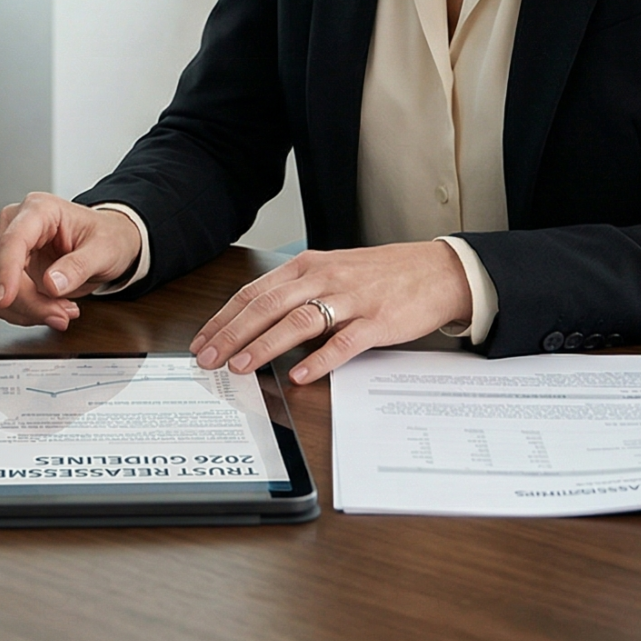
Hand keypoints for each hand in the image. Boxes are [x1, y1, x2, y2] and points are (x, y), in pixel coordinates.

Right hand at [0, 193, 142, 330]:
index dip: (6, 271)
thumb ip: (78, 266)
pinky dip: (22, 313)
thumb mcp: (104, 250)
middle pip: (0, 269)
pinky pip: (0, 300)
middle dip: (28, 301)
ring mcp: (9, 249)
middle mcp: (16, 225)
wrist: (109, 242)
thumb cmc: (107, 236)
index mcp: (39, 210)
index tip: (6, 298)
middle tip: (62, 314)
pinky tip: (49, 310)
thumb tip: (51, 284)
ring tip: (62, 311)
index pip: (12, 240)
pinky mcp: (8, 271)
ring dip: (26, 309)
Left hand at [188, 241, 471, 384]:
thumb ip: (299, 292)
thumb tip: (258, 323)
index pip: (255, 292)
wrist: (437, 271)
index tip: (202, 340)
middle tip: (207, 359)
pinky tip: (300, 375)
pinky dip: (320, 360)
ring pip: (298, 321)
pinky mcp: (377, 321)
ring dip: (265, 345)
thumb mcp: (333, 271)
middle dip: (232, 334)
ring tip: (240, 366)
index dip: (224, 318)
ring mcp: (351, 299)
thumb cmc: (383, 274)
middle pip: (267, 306)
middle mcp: (324, 278)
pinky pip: (343, 342)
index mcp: (308, 265)